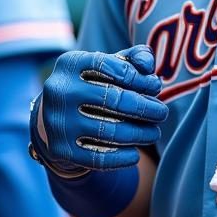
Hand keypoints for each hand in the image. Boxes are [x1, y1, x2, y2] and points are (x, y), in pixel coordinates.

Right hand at [29, 45, 166, 176]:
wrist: (54, 120)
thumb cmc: (92, 86)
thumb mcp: (109, 66)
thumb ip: (134, 58)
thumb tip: (148, 65)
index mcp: (71, 63)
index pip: (115, 68)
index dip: (141, 79)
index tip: (155, 87)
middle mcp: (60, 90)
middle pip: (114, 99)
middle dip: (145, 108)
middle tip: (162, 113)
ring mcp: (58, 121)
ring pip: (110, 131)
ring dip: (140, 134)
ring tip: (154, 133)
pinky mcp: (60, 149)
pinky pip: (98, 158)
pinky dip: (121, 158)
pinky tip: (135, 155)